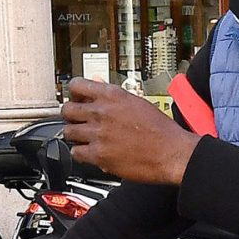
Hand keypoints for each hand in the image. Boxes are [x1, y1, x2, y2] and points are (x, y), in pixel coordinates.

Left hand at [62, 79, 200, 186]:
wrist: (171, 152)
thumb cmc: (160, 130)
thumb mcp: (137, 101)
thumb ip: (113, 94)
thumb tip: (97, 83)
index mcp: (112, 95)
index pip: (76, 85)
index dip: (74, 93)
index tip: (76, 99)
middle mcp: (102, 112)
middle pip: (67, 109)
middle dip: (70, 115)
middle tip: (77, 120)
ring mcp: (98, 134)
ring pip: (68, 132)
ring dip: (75, 135)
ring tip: (84, 138)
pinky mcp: (99, 155)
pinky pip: (76, 153)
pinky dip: (81, 153)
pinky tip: (90, 152)